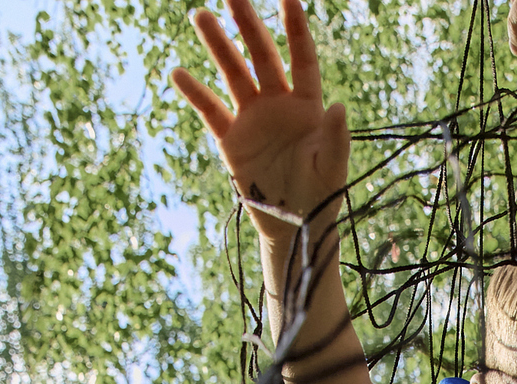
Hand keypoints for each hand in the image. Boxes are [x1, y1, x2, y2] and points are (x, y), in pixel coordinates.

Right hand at [172, 0, 348, 247]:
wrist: (294, 228)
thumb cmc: (320, 196)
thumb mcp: (332, 169)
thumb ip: (335, 138)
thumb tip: (338, 107)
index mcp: (307, 105)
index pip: (301, 56)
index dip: (295, 27)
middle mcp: (278, 104)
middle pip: (261, 54)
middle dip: (247, 23)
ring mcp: (252, 119)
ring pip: (233, 73)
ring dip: (218, 46)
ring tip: (201, 16)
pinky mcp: (231, 140)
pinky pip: (211, 111)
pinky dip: (196, 93)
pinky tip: (179, 73)